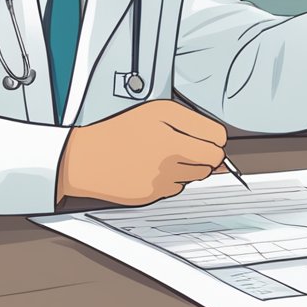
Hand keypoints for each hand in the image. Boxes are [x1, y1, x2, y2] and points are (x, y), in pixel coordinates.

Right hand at [57, 100, 227, 205]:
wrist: (85, 158)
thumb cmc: (120, 131)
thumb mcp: (158, 111)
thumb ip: (196, 124)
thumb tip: (221, 147)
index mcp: (171, 131)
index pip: (218, 140)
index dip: (213, 138)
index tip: (203, 137)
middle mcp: (168, 156)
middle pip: (211, 160)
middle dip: (203, 153)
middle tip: (180, 145)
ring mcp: (161, 178)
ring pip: (195, 175)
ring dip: (187, 166)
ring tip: (162, 155)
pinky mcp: (153, 195)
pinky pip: (177, 188)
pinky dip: (171, 179)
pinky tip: (151, 168)